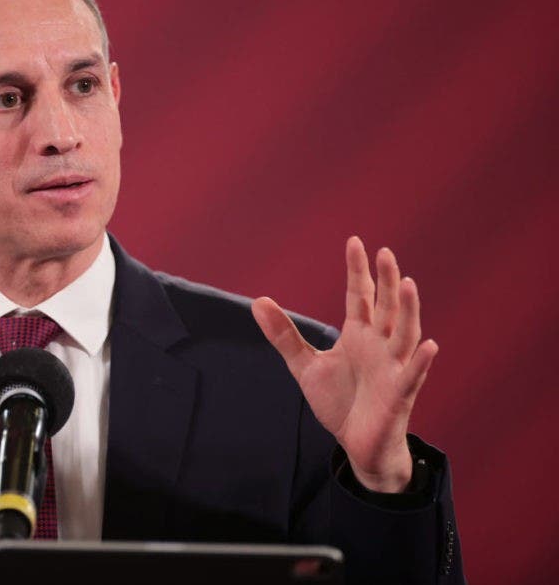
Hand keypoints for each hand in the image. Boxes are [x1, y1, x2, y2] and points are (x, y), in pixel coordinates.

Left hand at [251, 236, 437, 491]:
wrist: (356, 444)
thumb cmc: (339, 401)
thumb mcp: (305, 365)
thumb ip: (283, 335)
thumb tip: (258, 301)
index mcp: (359, 334)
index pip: (360, 295)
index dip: (358, 270)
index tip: (354, 242)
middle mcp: (380, 345)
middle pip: (386, 306)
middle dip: (385, 280)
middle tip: (384, 252)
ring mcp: (393, 367)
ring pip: (405, 334)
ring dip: (408, 310)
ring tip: (407, 284)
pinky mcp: (400, 394)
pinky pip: (413, 375)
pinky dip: (422, 360)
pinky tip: (429, 344)